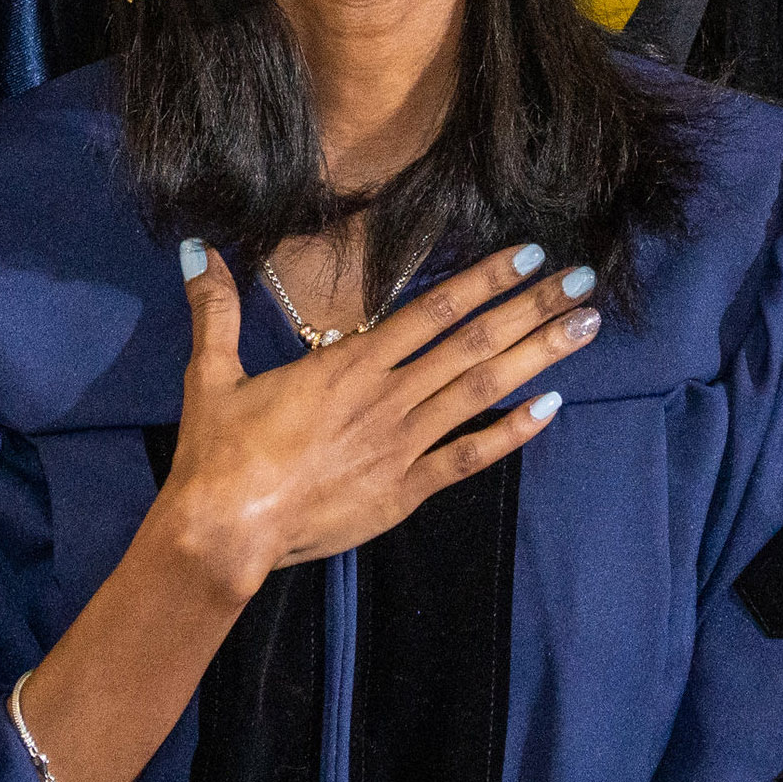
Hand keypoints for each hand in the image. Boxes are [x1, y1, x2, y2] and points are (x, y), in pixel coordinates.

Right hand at [158, 242, 599, 603]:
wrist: (224, 532)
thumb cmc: (219, 452)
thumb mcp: (213, 373)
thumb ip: (215, 309)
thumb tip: (198, 249)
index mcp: (350, 364)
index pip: (433, 309)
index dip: (484, 278)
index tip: (529, 253)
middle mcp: (389, 397)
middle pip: (475, 343)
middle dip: (532, 307)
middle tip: (584, 279)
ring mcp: (404, 445)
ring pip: (483, 390)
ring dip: (538, 357)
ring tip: (584, 328)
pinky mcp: (407, 490)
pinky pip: (470, 456)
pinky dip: (512, 431)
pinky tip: (552, 407)